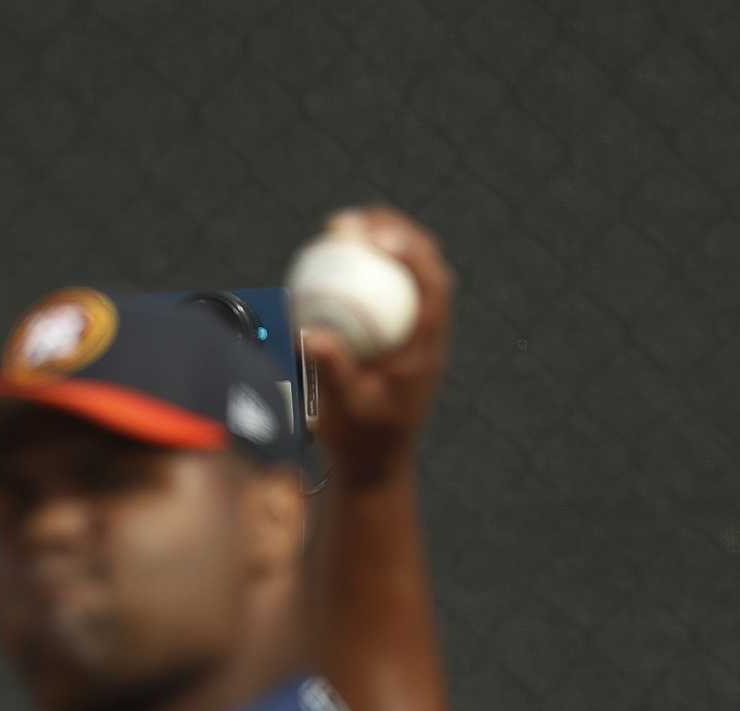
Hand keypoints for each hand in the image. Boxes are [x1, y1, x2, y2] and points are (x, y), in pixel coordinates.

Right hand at [301, 205, 455, 488]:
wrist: (374, 462)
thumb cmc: (362, 440)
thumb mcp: (346, 408)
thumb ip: (332, 370)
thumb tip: (308, 333)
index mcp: (426, 348)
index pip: (431, 287)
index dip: (410, 253)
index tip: (375, 235)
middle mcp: (426, 332)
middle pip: (423, 265)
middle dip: (394, 230)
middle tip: (353, 219)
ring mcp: (411, 331)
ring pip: (405, 273)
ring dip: (380, 242)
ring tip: (343, 226)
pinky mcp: (394, 335)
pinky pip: (381, 292)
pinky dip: (362, 271)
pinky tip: (332, 259)